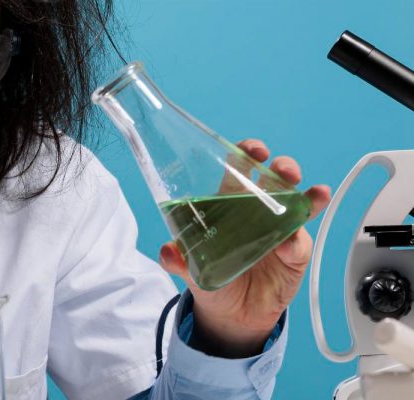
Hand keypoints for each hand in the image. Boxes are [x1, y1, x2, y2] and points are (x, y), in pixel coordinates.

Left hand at [158, 139, 332, 357]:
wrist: (232, 314)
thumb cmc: (212, 277)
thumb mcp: (190, 268)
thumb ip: (178, 260)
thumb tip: (167, 252)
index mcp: (229, 204)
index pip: (239, 170)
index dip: (246, 154)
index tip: (251, 150)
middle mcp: (258, 210)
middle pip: (274, 180)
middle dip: (283, 168)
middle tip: (282, 169)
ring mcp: (280, 229)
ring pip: (297, 203)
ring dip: (305, 195)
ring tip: (312, 193)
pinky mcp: (295, 253)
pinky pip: (300, 242)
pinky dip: (297, 241)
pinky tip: (291, 244)